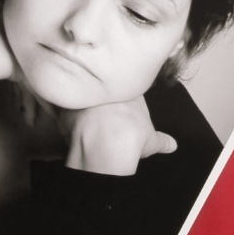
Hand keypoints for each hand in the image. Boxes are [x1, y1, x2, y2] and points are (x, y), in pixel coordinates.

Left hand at [61, 96, 177, 175]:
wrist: (109, 140)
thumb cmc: (133, 137)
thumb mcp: (152, 140)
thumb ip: (162, 141)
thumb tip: (173, 145)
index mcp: (130, 92)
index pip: (124, 90)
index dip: (120, 102)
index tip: (118, 113)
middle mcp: (107, 89)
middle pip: (101, 91)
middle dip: (99, 102)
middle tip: (98, 118)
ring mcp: (86, 94)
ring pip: (81, 96)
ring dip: (80, 106)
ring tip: (81, 123)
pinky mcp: (67, 103)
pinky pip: (60, 105)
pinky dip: (61, 114)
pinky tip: (65, 127)